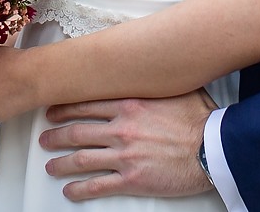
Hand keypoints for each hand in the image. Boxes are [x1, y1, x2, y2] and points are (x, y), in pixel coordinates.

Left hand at [38, 92, 215, 200]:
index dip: (66, 109)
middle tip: (45, 138)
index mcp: (130, 104)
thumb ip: (156, 83)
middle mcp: (122, 128)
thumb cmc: (200, 119)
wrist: (213, 148)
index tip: (54, 111)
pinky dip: (79, 189)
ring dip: (61, 163)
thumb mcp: (177, 89)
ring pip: (80, 159)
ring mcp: (124, 155)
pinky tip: (70, 191)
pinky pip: (97, 185)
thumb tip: (151, 68)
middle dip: (56, 135)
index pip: (87, 104)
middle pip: (77, 131)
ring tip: (51, 166)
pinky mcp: (132, 179)